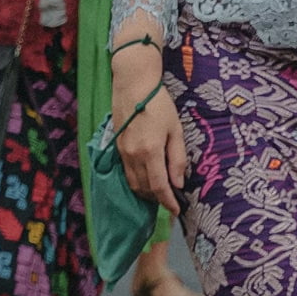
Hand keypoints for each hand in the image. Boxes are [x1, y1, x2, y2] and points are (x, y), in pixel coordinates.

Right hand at [112, 42, 183, 212]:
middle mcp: (134, 156)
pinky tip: (147, 177)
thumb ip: (177, 158)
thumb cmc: (159, 104)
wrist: (133, 84)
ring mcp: (123, 153)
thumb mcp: (175, 129)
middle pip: (145, 189)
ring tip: (160, 191)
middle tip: (171, 200)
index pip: (159, 187)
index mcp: (151, 151)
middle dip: (158, 199)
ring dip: (146, 192)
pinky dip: (137, 181)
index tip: (177, 211)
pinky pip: (127, 173)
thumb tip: (179, 183)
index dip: (168, 202)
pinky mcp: (117, 148)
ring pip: (134, 184)